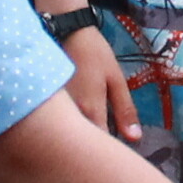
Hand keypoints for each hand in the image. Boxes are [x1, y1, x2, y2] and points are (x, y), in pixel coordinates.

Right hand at [62, 27, 140, 144]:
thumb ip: (125, 110)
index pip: (102, 144)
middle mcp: (70, 116)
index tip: (119, 152)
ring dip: (80, 138)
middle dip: (94, 148)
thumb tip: (134, 138)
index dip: (111, 151)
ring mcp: (55, 110)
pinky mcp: (47, 104)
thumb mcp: (116, 79)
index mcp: (91, 111)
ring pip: (70, 134)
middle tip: (106, 143)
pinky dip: (68, 127)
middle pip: (83, 142)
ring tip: (91, 135)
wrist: (65, 31)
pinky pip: (60, 123)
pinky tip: (73, 123)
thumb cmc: (94, 54)